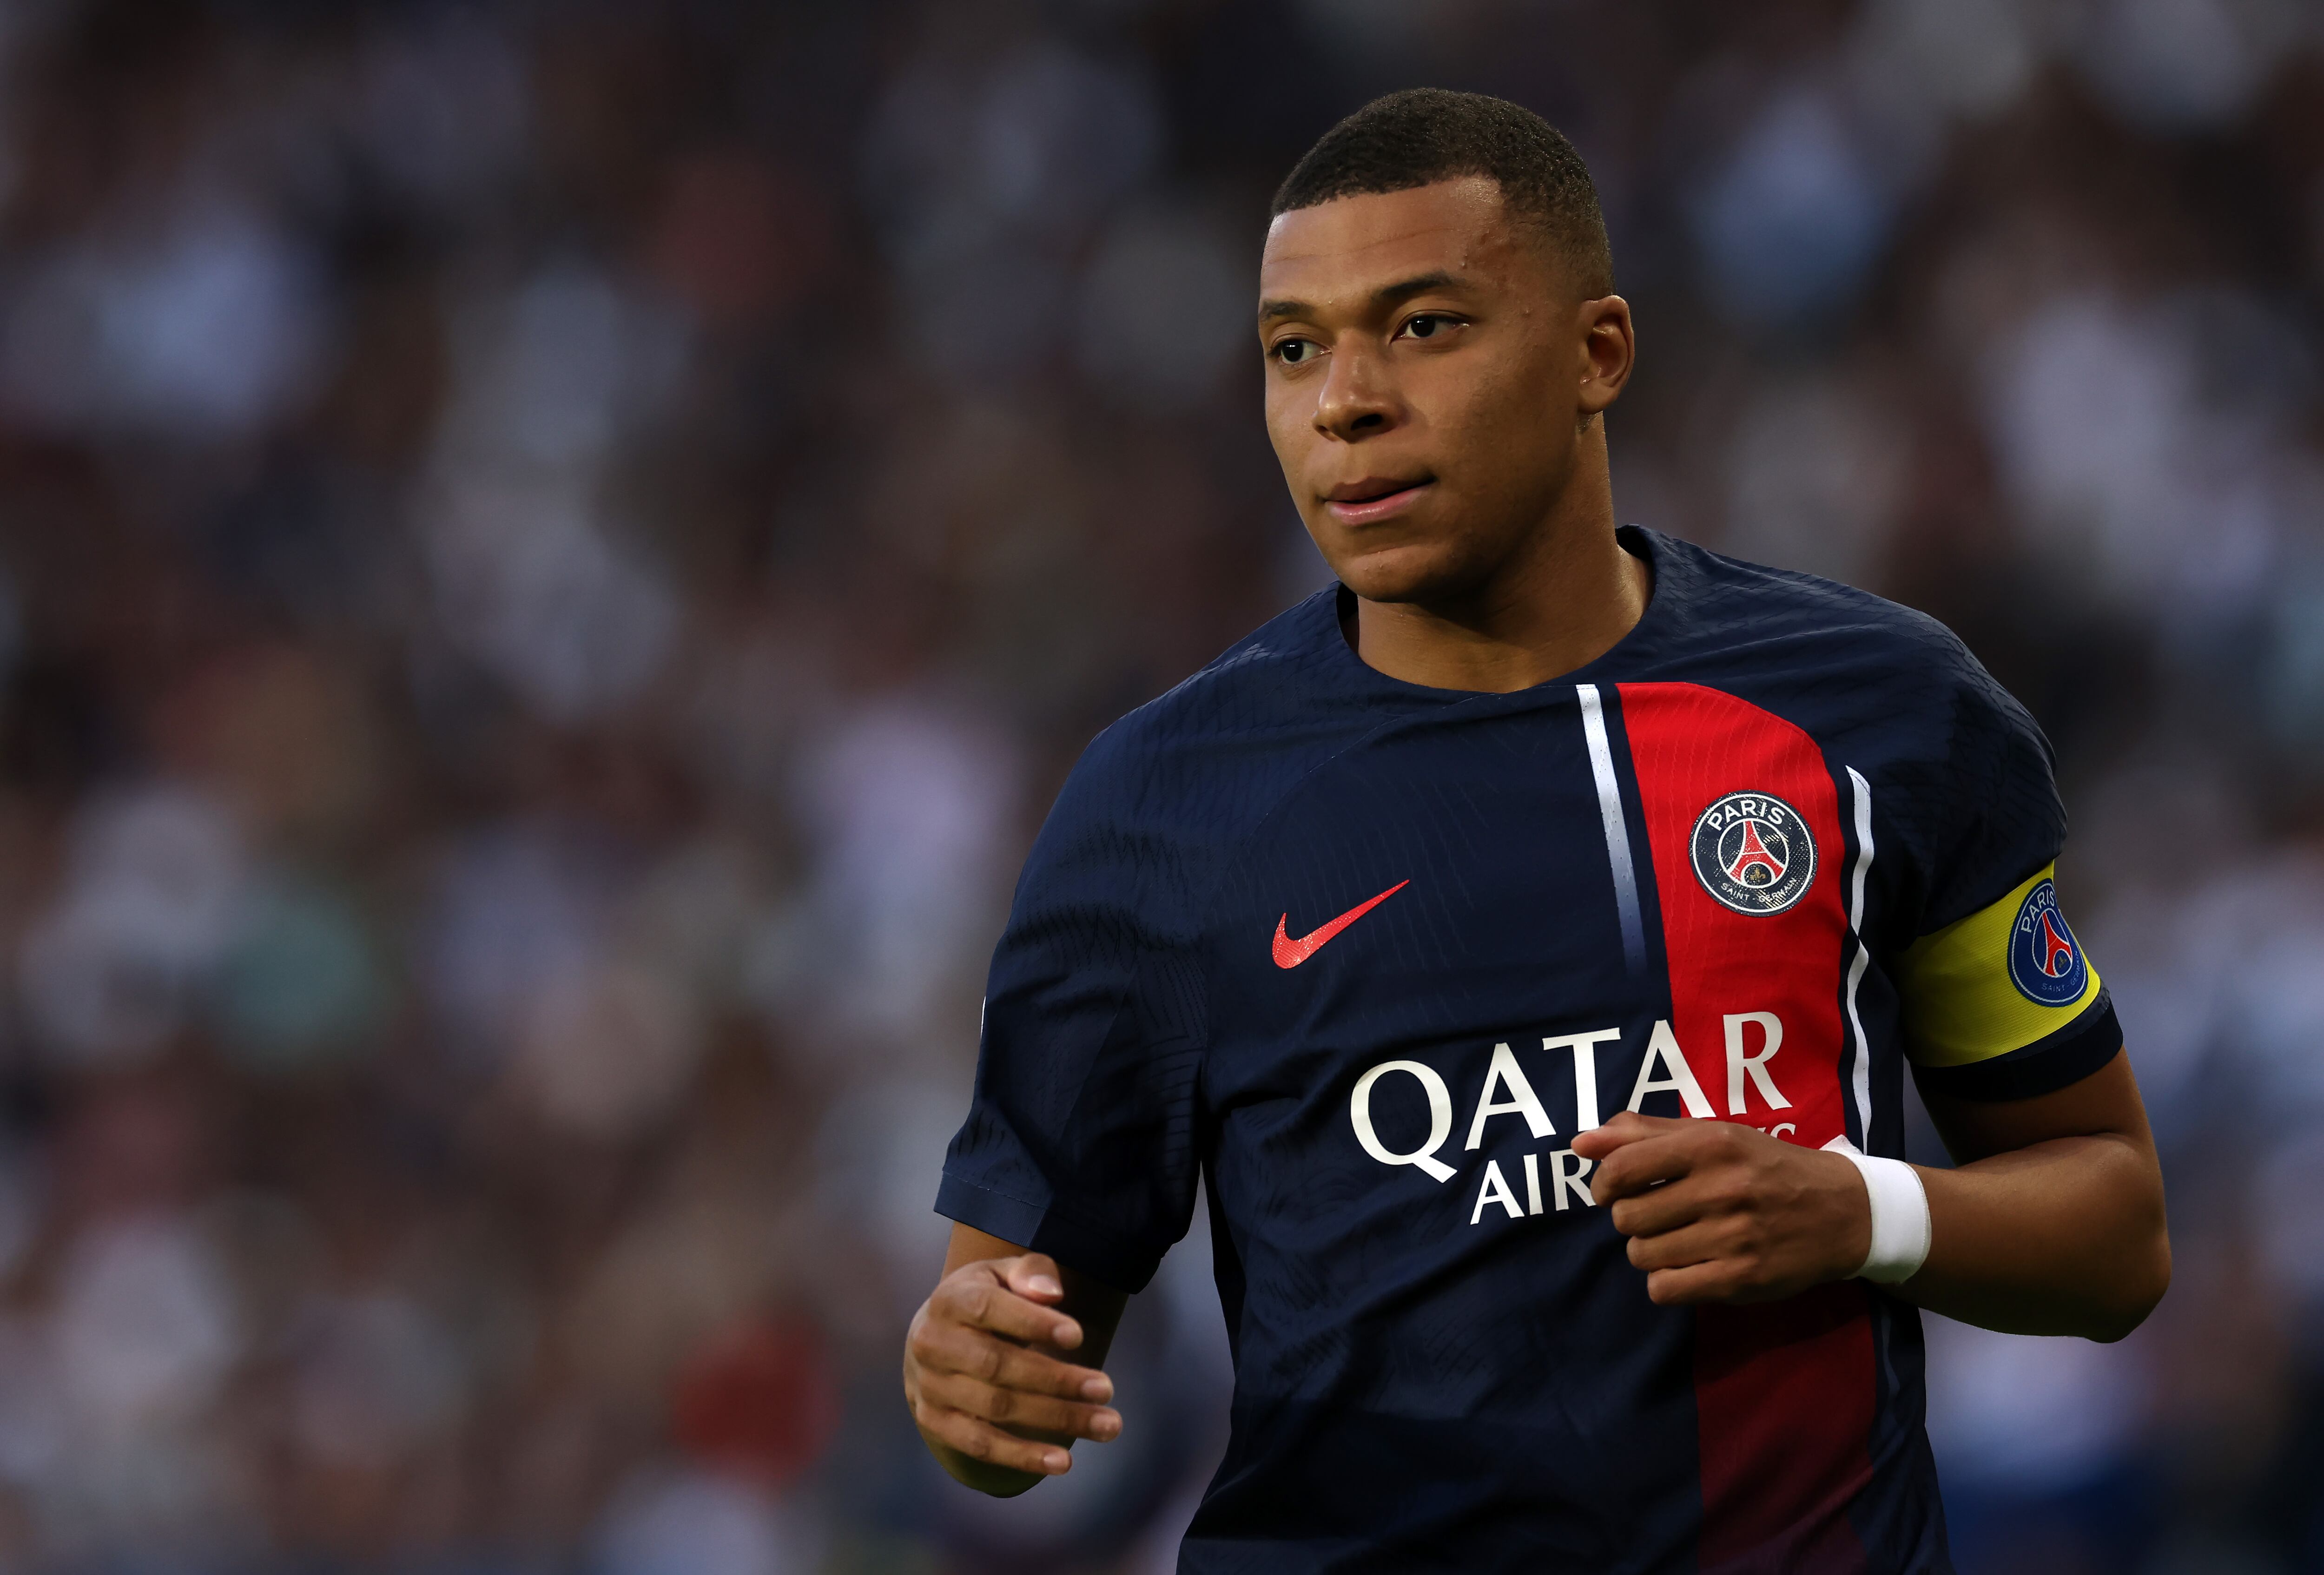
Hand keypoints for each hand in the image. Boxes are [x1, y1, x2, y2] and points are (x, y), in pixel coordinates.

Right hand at [903, 1252, 1122, 1483]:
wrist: (930, 1339)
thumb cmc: (982, 1301)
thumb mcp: (1002, 1275)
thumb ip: (1030, 1273)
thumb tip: (1052, 1293)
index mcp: (950, 1300)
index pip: (988, 1309)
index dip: (1032, 1323)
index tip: (1078, 1336)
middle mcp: (933, 1344)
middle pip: (996, 1365)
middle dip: (1056, 1379)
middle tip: (1107, 1388)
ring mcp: (932, 1388)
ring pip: (995, 1408)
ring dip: (1055, 1419)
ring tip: (1106, 1425)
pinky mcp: (936, 1423)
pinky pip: (980, 1446)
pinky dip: (1022, 1457)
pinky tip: (1064, 1462)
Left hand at [1570, 1112, 1870, 1304]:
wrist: (1843, 1211)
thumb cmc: (1765, 1167)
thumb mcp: (1712, 1135)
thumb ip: (1643, 1134)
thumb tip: (1580, 1143)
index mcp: (1710, 1144)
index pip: (1621, 1168)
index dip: (1603, 1184)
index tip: (1613, 1191)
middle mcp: (1722, 1188)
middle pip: (1627, 1217)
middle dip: (1631, 1219)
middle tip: (1657, 1215)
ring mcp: (1733, 1237)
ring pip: (1642, 1255)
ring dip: (1649, 1250)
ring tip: (1676, 1239)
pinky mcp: (1742, 1279)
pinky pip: (1666, 1289)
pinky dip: (1665, 1282)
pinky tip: (1686, 1266)